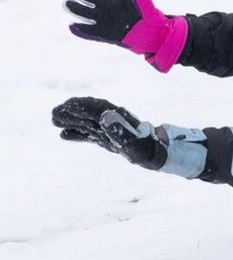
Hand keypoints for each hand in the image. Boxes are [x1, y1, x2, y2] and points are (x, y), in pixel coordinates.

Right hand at [52, 97, 166, 169]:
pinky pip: (88, 134)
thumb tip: (105, 115)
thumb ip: (119, 129)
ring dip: (71, 120)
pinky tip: (63, 134)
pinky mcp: (106, 138)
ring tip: (54, 120)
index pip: (97, 108)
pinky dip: (76, 134)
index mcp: (118, 117)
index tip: (67, 105)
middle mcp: (111, 120)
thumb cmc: (144, 147)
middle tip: (55, 112)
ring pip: (86, 122)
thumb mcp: (132, 140)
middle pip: (89, 113)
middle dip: (72, 111)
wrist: (152, 154)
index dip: (83, 106)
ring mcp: (107, 129)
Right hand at [64, 0, 187, 71]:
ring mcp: (107, 20)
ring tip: (67, 4)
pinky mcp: (106, 34)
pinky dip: (82, 31)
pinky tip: (72, 27)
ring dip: (77, 9)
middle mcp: (109, 7)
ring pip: (88, 14)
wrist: (155, 35)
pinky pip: (92, 33)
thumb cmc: (151, 16)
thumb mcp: (144, 2)